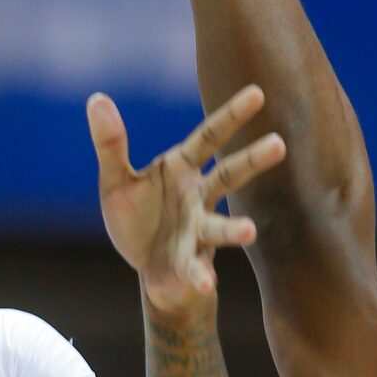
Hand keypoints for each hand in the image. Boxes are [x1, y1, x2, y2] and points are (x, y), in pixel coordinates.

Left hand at [87, 84, 284, 313]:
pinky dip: (201, 276)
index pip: (209, 137)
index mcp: (181, 169)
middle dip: (252, 161)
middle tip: (279, 144)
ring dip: (235, 229)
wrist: (146, 268)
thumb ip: (110, 144)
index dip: (231, 115)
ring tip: (250, 231)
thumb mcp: (116, 180)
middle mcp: (198, 197)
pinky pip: (197, 269)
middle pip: (229, 175)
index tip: (257, 93)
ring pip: (220, 227)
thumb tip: (97, 99)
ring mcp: (198, 231)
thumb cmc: (137, 217)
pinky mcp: (190, 263)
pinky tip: (206, 283)